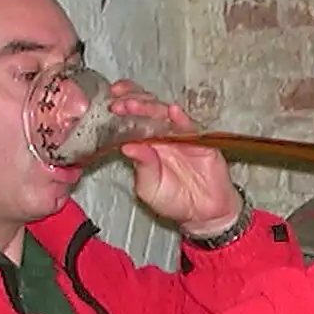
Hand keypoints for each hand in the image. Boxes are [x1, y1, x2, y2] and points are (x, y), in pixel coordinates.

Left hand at [113, 80, 239, 231]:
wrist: (203, 212)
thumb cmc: (174, 200)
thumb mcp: (149, 188)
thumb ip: (141, 167)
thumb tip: (127, 147)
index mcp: (146, 143)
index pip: (132, 118)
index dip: (122, 106)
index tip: (110, 101)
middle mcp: (162, 135)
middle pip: (147, 109)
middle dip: (132, 102)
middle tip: (119, 104)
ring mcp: (181, 135)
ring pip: (165, 113)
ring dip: (150, 107)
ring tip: (136, 104)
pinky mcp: (200, 141)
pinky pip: (190, 126)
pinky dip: (181, 118)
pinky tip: (172, 112)